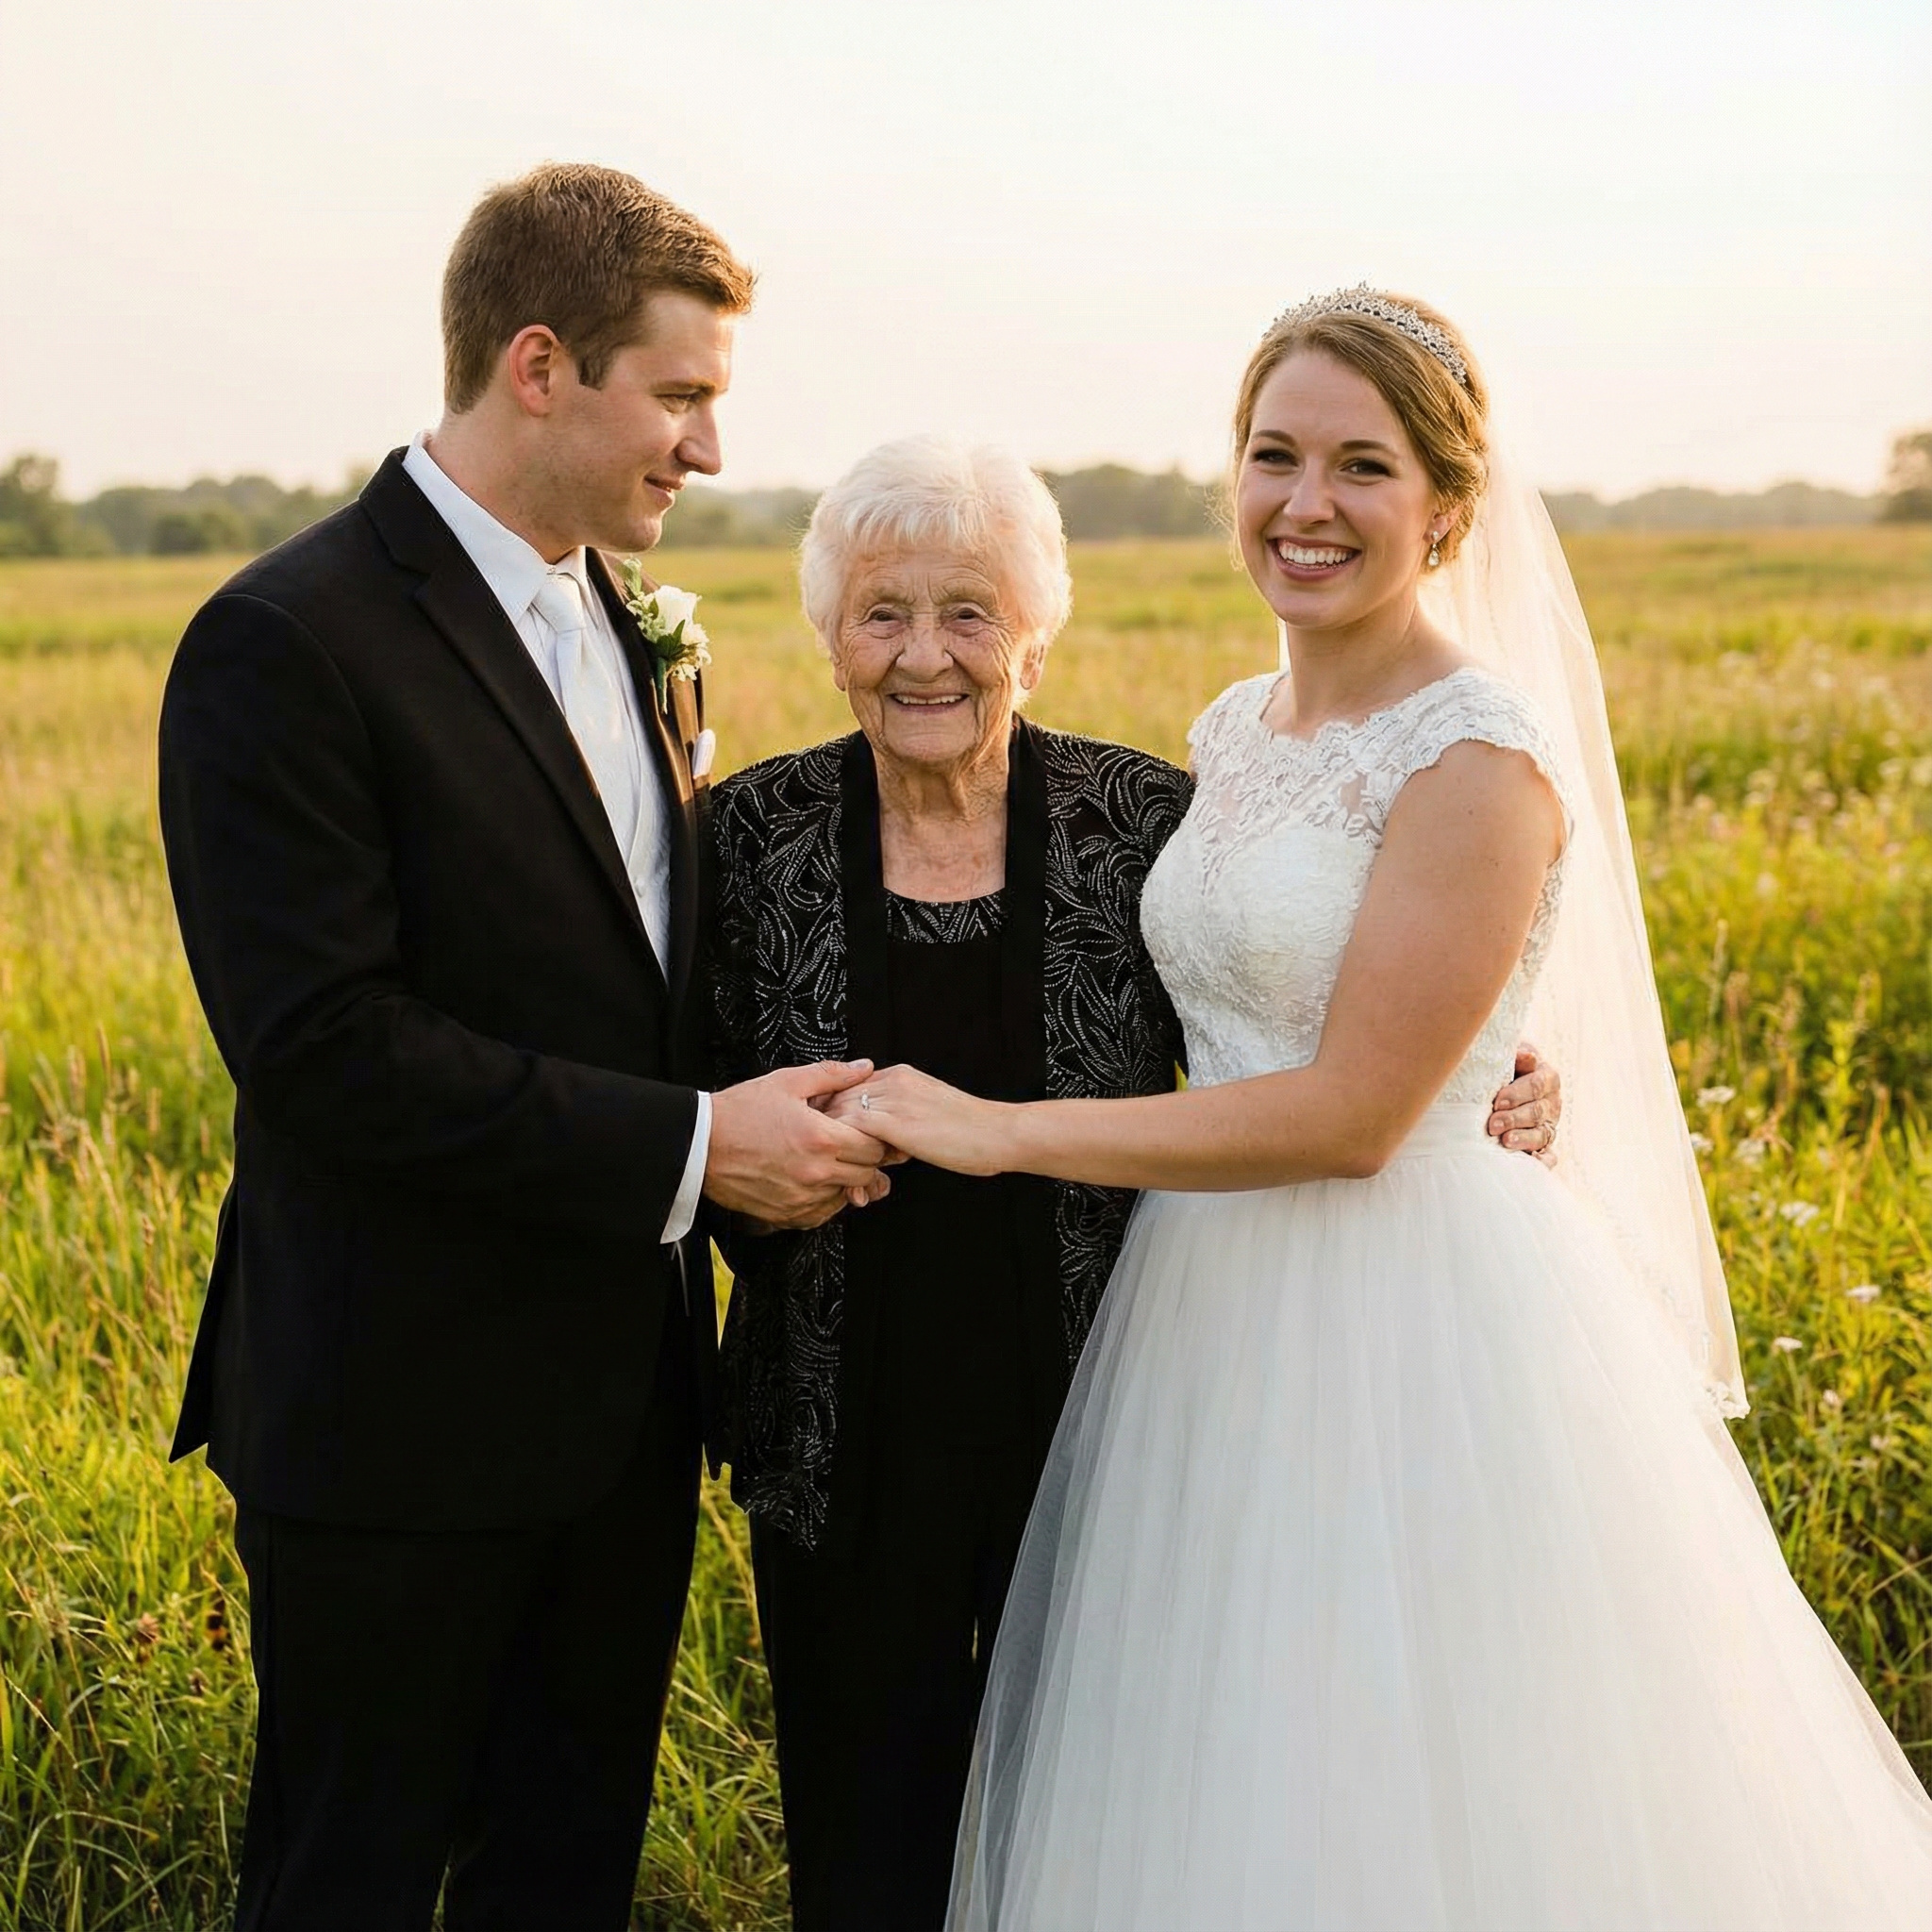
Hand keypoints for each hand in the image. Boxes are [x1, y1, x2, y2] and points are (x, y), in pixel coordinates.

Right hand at [705, 1060, 893, 1228]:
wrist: (698, 1144)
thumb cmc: (738, 1112)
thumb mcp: (787, 1082)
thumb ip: (832, 1075)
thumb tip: (863, 1069)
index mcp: (821, 1139)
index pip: (875, 1147)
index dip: (876, 1137)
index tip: (868, 1130)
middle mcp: (815, 1173)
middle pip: (867, 1173)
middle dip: (865, 1158)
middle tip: (851, 1144)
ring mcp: (801, 1198)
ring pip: (847, 1195)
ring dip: (846, 1179)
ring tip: (828, 1160)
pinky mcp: (786, 1215)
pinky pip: (822, 1214)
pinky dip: (825, 1199)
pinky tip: (813, 1180)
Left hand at [820, 1064, 1010, 1176]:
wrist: (999, 1133)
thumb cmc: (972, 1130)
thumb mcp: (929, 1112)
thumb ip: (902, 1117)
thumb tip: (883, 1141)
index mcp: (900, 1076)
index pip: (849, 1087)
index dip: (836, 1114)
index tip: (830, 1139)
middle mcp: (892, 1081)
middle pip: (837, 1098)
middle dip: (828, 1132)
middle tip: (831, 1163)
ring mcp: (892, 1099)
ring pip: (839, 1115)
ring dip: (834, 1148)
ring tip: (844, 1179)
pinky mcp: (895, 1122)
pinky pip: (851, 1132)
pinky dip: (847, 1157)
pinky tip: (855, 1182)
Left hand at [1488, 1043, 1561, 1164]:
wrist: (1501, 1083)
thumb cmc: (1503, 1066)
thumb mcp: (1509, 1056)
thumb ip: (1517, 1056)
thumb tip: (1527, 1056)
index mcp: (1548, 1078)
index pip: (1537, 1085)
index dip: (1518, 1094)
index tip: (1497, 1102)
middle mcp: (1552, 1103)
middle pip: (1537, 1111)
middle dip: (1514, 1119)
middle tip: (1492, 1125)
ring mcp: (1549, 1125)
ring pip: (1541, 1134)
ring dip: (1524, 1139)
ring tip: (1506, 1142)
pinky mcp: (1543, 1145)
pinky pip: (1549, 1156)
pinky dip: (1544, 1162)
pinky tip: (1532, 1164)